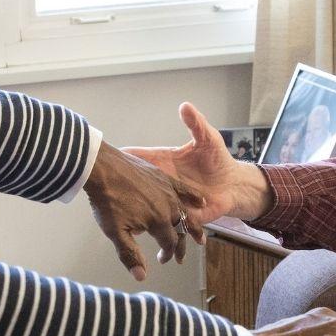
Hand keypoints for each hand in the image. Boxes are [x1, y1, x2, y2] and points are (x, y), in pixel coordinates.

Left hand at [83, 141, 204, 280]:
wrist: (102, 168)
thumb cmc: (106, 201)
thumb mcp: (115, 232)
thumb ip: (130, 254)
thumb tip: (142, 276)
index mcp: (158, 222)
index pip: (170, 244)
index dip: (168, 254)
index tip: (162, 260)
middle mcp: (168, 207)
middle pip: (181, 230)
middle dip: (182, 245)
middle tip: (181, 257)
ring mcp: (167, 191)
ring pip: (185, 211)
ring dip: (193, 225)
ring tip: (199, 237)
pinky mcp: (163, 177)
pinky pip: (184, 188)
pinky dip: (194, 197)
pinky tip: (202, 202)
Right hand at [121, 103, 272, 222]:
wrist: (232, 184)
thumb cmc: (218, 159)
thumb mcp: (207, 138)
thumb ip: (196, 123)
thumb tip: (184, 105)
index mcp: (164, 162)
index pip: (139, 158)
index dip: (124, 157)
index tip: (108, 154)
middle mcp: (162, 182)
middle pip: (136, 183)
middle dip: (120, 183)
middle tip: (103, 183)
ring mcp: (168, 199)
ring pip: (144, 204)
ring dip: (130, 207)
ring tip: (113, 210)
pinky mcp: (177, 215)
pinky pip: (160, 222)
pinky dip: (149, 226)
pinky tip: (135, 230)